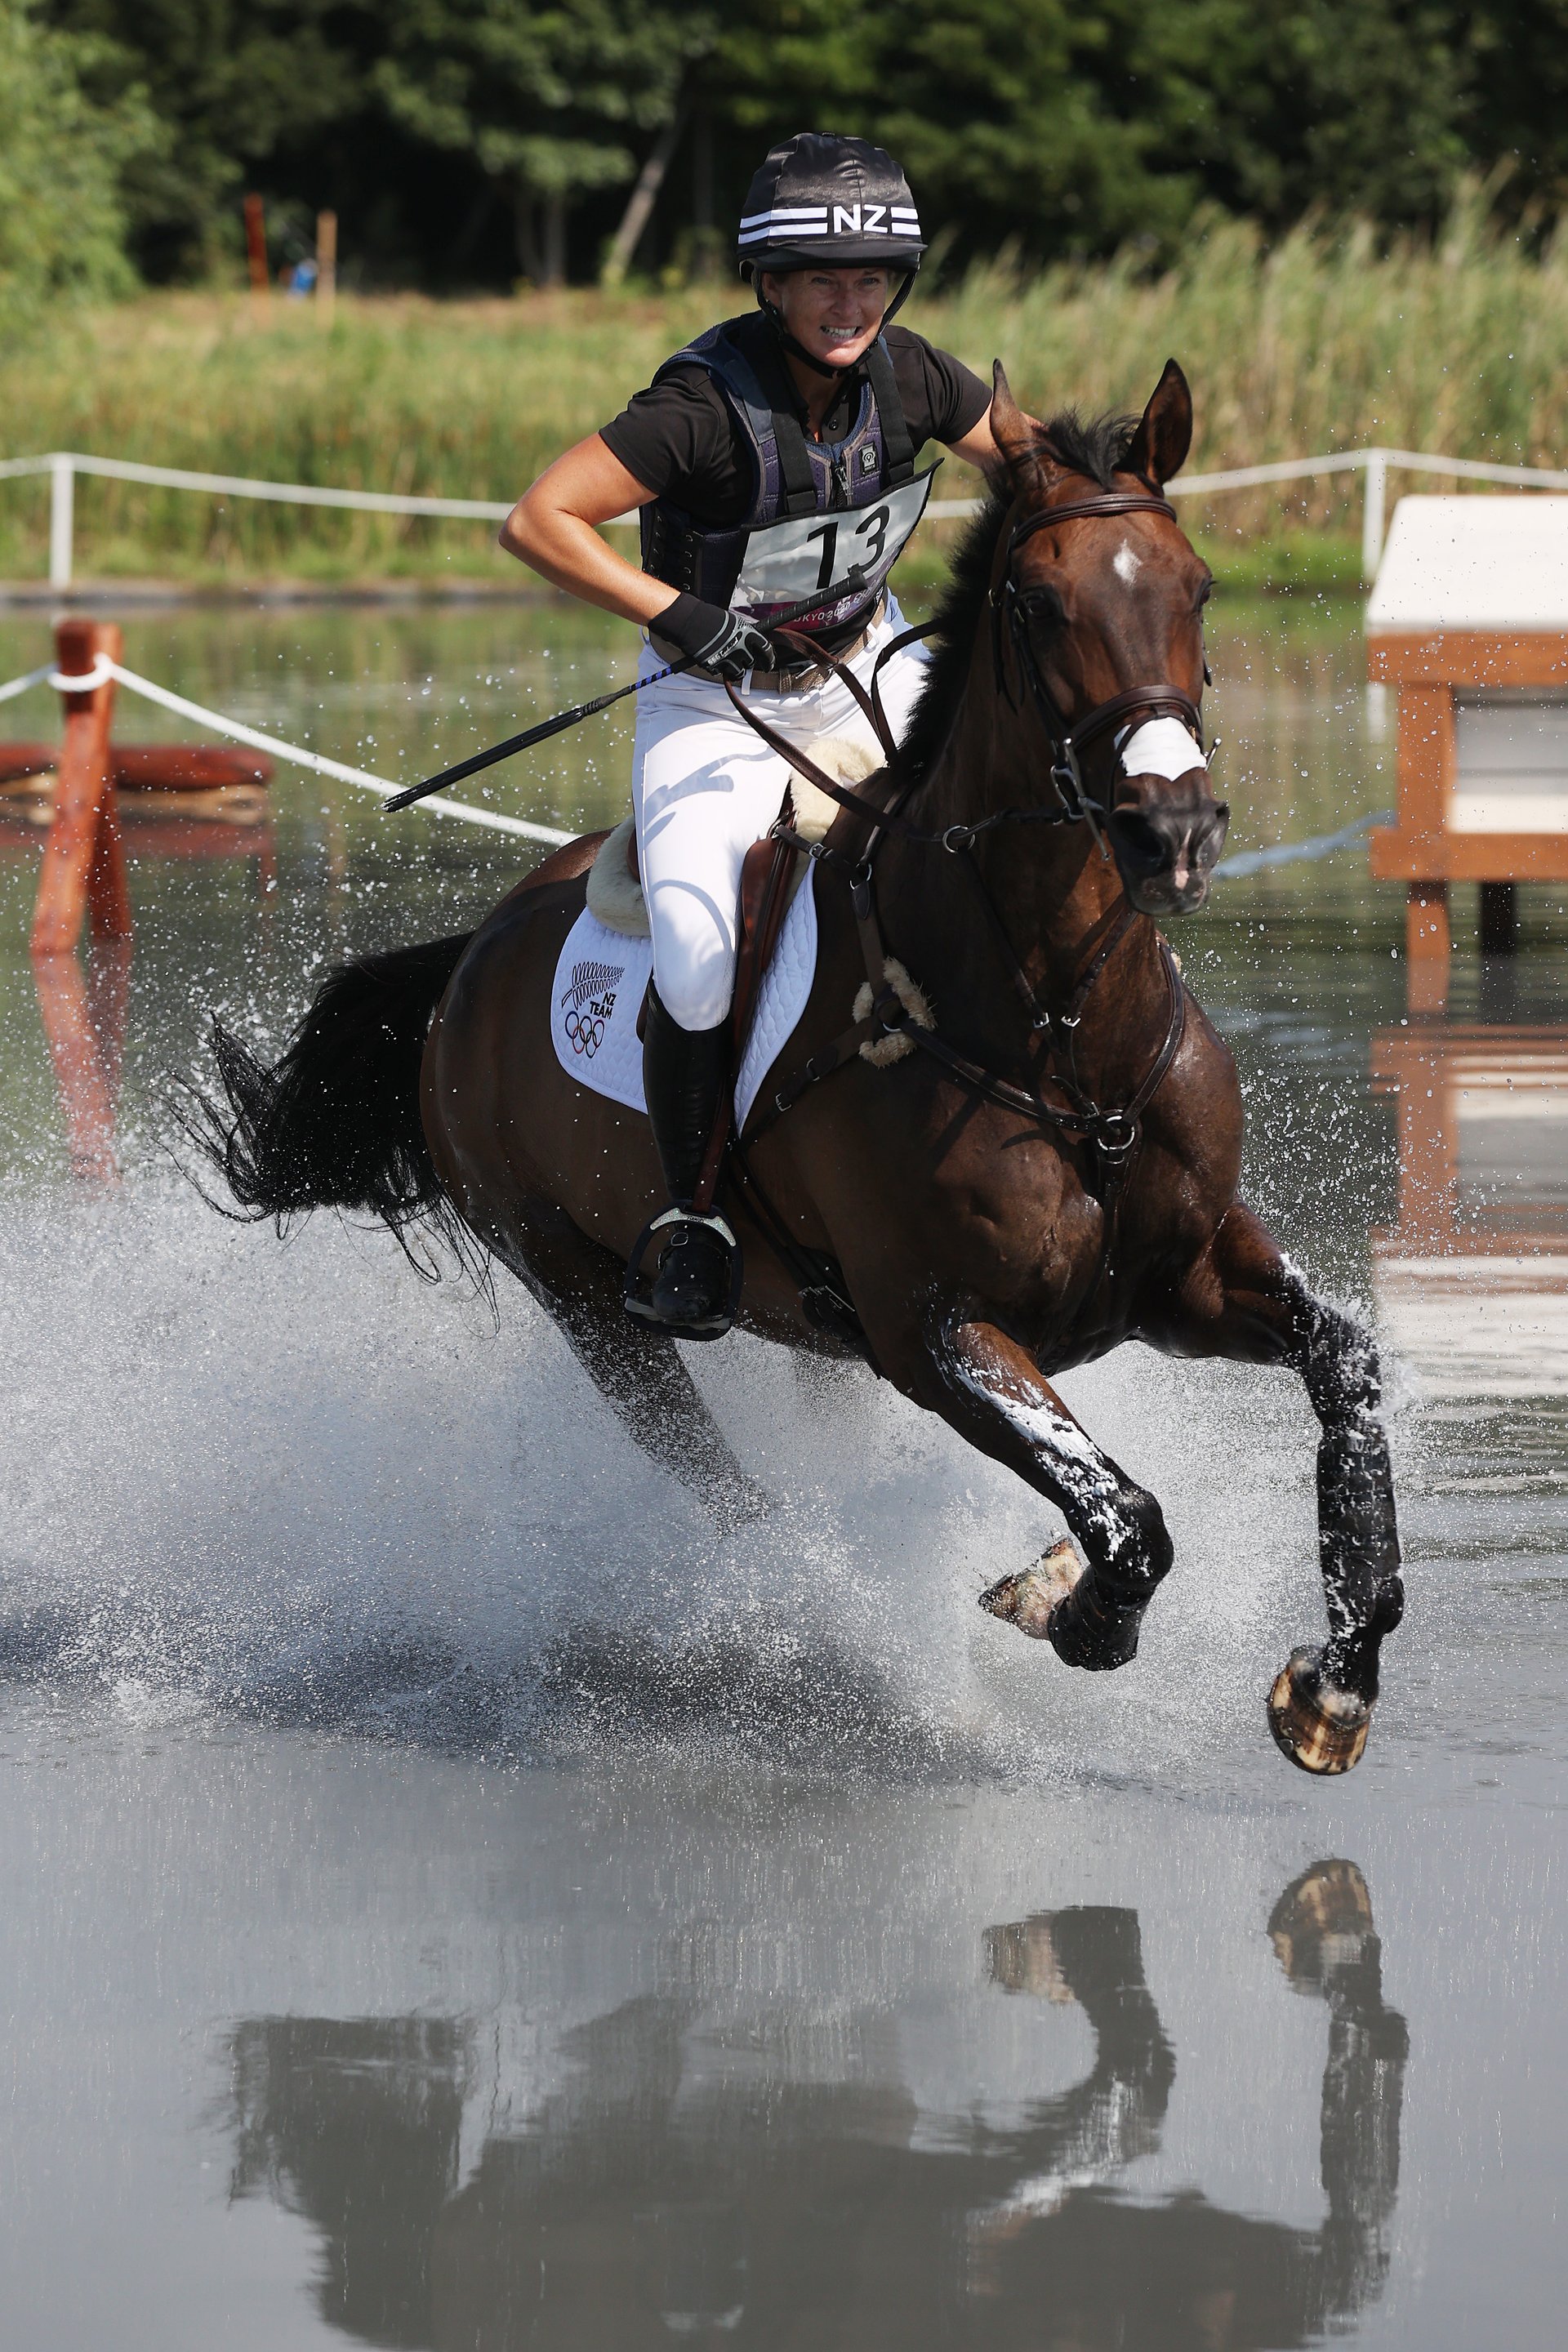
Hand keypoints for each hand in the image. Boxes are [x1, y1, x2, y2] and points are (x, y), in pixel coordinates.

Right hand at [657, 593, 776, 680]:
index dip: (769, 660)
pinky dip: (720, 669)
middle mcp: (740, 648)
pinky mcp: (715, 666)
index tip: (768, 664)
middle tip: (740, 657)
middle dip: (747, 662)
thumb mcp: (734, 622)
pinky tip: (715, 659)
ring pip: (739, 673)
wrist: (691, 621)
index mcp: (747, 635)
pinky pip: (722, 673)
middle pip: (751, 663)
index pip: (766, 651)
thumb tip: (751, 644)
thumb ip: (744, 634)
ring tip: (729, 663)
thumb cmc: (710, 618)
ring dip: (735, 670)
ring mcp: (727, 658)